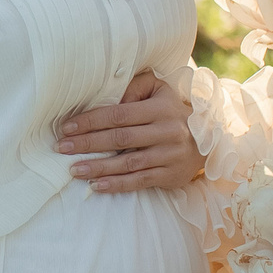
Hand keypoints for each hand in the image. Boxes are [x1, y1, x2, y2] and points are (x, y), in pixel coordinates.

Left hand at [54, 67, 203, 193]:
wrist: (210, 139)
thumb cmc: (172, 111)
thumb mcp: (159, 90)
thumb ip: (134, 87)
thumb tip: (108, 96)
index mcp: (160, 109)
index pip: (119, 115)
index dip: (91, 121)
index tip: (67, 127)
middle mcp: (166, 132)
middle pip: (120, 139)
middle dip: (87, 144)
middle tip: (62, 148)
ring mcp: (169, 156)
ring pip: (128, 163)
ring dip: (98, 167)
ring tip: (73, 170)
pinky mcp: (170, 175)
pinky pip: (139, 181)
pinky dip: (116, 184)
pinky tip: (96, 185)